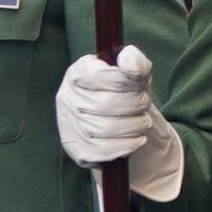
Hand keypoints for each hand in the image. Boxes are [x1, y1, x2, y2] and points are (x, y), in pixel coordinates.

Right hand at [55, 46, 183, 201]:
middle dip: (135, 105)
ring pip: (106, 129)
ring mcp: (69, 126)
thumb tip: (129, 60)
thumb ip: (135, 61)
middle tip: (144, 104)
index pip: (100, 76)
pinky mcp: (77, 150)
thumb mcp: (133, 72)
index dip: (126, 82)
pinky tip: (136, 138)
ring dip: (135, 125)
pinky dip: (128, 145)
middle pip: (106, 104)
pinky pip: (104, 151)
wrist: (115, 120)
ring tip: (142, 121)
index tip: (139, 85)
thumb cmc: (123, 91)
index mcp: (77, 73)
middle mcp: (67, 99)